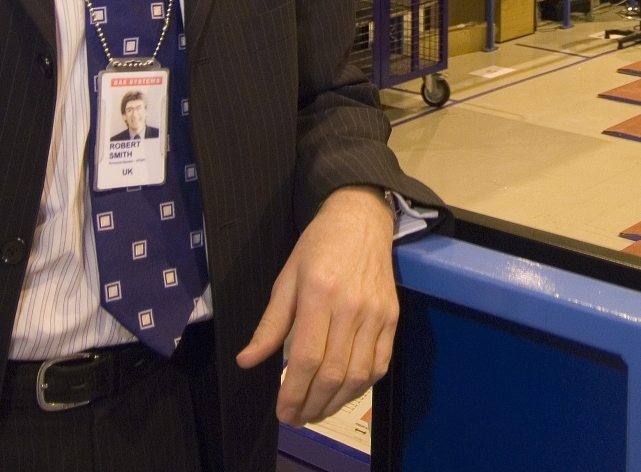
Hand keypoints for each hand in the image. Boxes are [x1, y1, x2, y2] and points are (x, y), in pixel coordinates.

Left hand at [238, 185, 396, 425]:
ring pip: (358, 374)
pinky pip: (380, 364)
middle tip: (296, 418)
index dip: (294, 392)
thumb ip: (270, 324)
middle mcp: (351, 307)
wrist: (361, 220)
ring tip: (316, 413)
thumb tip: (247, 361)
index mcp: (319, 295)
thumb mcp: (285, 278)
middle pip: (334, 372)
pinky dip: (361, 386)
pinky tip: (343, 395)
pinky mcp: (392, 318)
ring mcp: (376, 314)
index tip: (282, 412)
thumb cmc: (318, 247)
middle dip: (312, 404)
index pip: (308, 357)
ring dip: (336, 403)